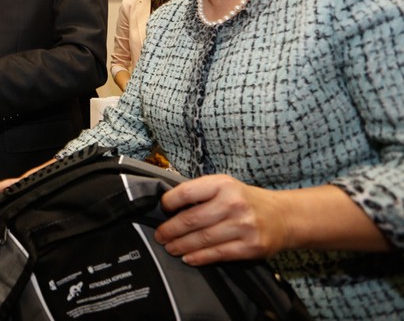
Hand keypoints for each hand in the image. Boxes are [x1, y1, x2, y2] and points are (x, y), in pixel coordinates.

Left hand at [154, 174, 288, 264]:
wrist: (283, 216)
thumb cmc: (245, 200)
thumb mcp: (224, 186)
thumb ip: (200, 192)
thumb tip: (169, 205)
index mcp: (223, 184)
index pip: (187, 192)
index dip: (169, 202)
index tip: (162, 209)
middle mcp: (234, 203)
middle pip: (192, 219)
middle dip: (171, 230)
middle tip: (160, 235)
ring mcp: (244, 226)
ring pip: (203, 239)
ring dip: (181, 245)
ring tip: (170, 247)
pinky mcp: (251, 247)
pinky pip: (218, 254)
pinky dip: (199, 258)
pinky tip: (187, 258)